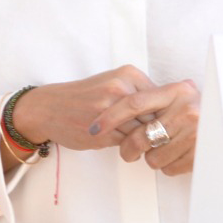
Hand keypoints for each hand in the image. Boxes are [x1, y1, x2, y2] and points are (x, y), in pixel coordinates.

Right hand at [13, 66, 198, 176]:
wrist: (48, 108)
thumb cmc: (84, 98)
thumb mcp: (112, 83)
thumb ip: (139, 93)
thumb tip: (173, 111)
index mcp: (128, 74)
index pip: (164, 98)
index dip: (166, 115)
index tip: (167, 124)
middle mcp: (120, 88)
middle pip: (156, 116)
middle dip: (158, 130)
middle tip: (157, 138)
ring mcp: (110, 109)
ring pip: (143, 132)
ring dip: (144, 141)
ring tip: (139, 143)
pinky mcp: (102, 131)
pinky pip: (128, 143)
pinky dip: (129, 148)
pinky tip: (120, 144)